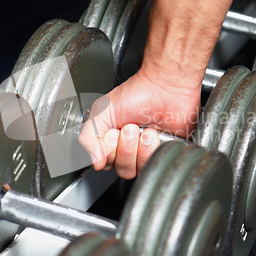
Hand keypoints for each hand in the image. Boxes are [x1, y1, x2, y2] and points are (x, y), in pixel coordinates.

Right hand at [78, 68, 200, 178]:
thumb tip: (94, 161)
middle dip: (125, 148)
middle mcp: (128, 147)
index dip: (108, 150)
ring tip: (145, 130)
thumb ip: (89, 136)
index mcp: (111, 138)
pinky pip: (154, 163)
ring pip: (139, 169)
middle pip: (122, 169)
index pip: (105, 162)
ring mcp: (146, 151)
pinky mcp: (162, 151)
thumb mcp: (103, 110)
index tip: (113, 132)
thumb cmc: (138, 92)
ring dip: (140, 148)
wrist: (166, 86)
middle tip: (130, 128)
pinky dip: (153, 149)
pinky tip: (154, 134)